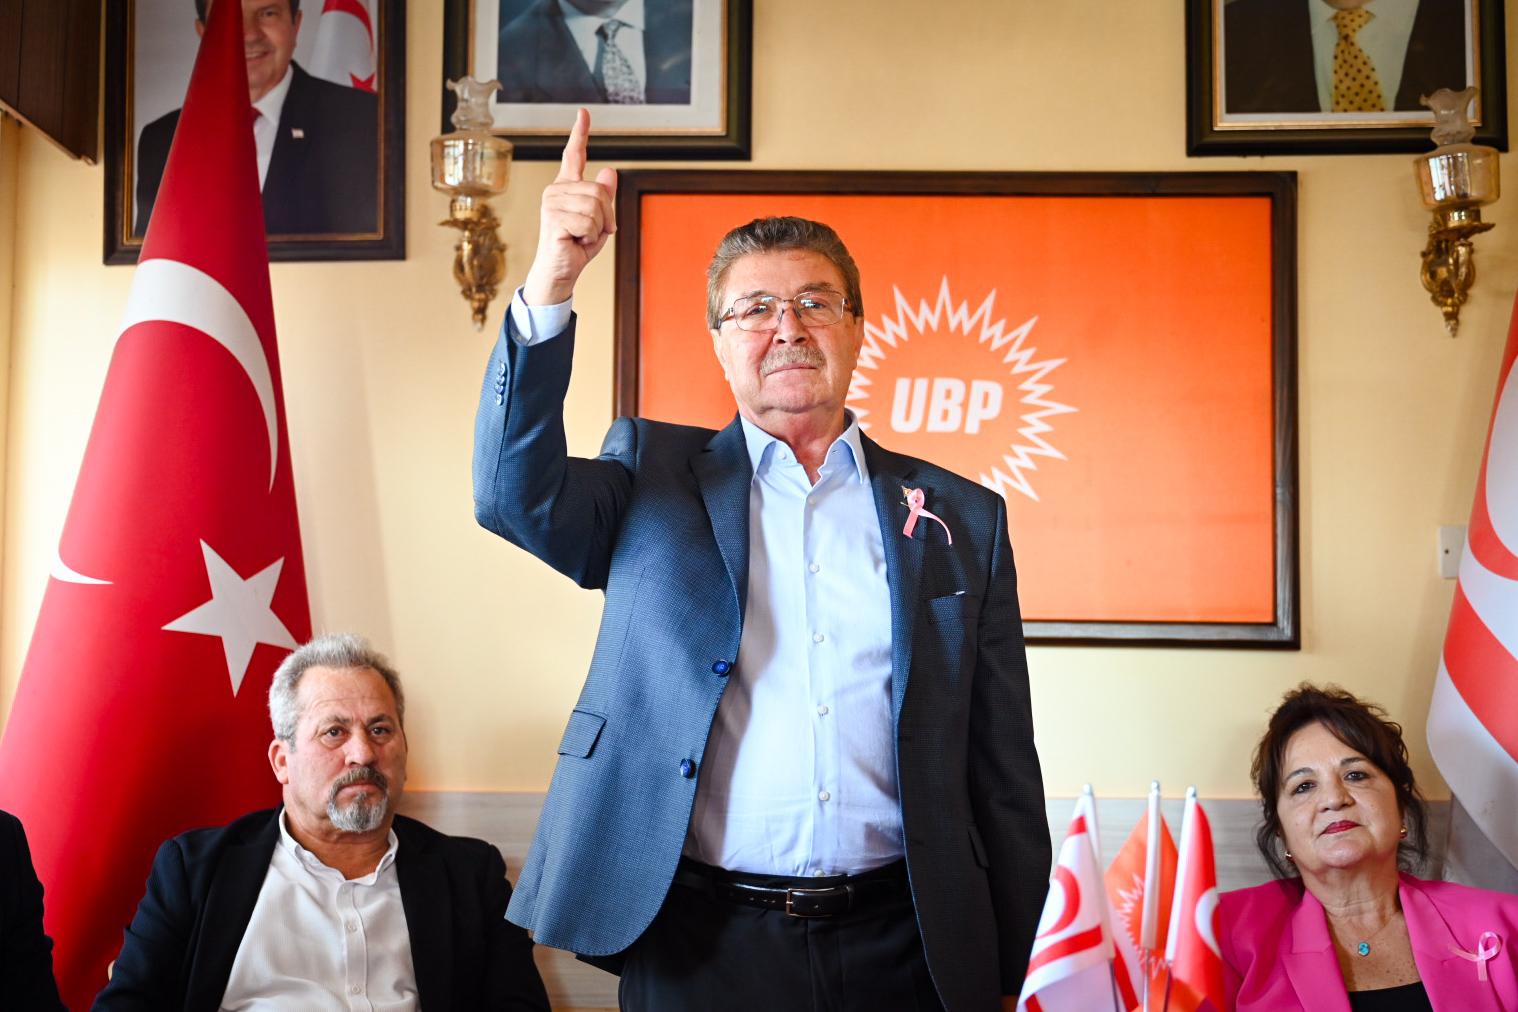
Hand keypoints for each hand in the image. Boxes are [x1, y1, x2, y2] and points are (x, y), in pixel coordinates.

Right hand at [521, 108, 617, 306]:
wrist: (560, 272)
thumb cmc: (575, 246)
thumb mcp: (598, 220)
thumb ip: (603, 197)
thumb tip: (609, 171)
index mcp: (567, 187)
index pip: (574, 155)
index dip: (580, 133)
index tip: (583, 113)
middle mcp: (556, 190)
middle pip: (599, 192)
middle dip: (606, 217)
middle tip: (593, 232)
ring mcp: (552, 203)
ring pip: (596, 207)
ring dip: (598, 228)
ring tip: (581, 237)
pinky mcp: (553, 218)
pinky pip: (589, 223)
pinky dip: (590, 238)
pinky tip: (574, 241)